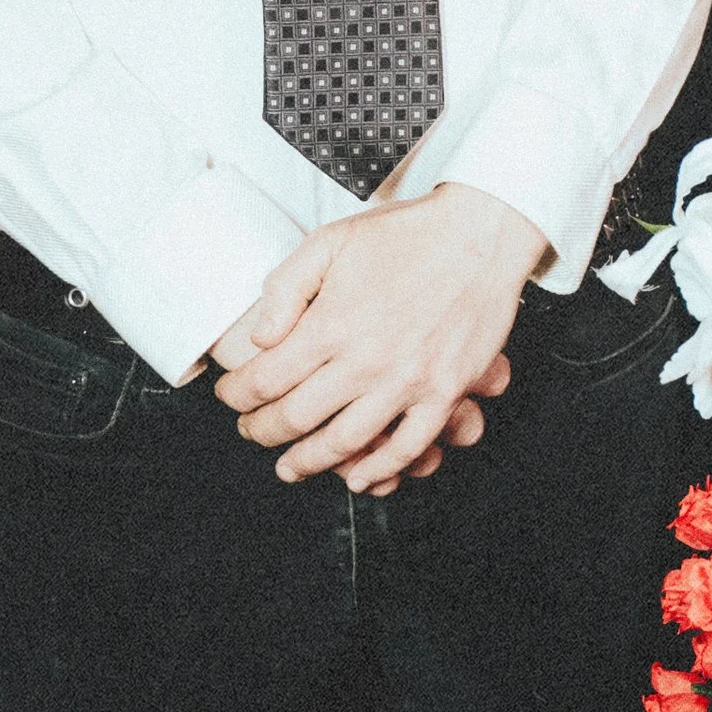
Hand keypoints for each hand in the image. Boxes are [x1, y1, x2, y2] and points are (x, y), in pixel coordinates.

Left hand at [213, 184, 545, 492]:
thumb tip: (259, 338)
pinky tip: (357, 478)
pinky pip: (407, 447)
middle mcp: (365, 359)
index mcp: (332, 323)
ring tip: (289, 466)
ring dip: (308, 462)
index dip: (237, 395)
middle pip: (295, 417)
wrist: (481, 234)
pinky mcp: (444, 392)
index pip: (265, 379)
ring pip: (344, 442)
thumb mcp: (332, 240)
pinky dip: (378, 470)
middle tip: (250, 430)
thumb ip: (286, 287)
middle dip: (261, 431)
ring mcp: (407, 380)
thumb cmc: (407, 233)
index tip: (230, 396)